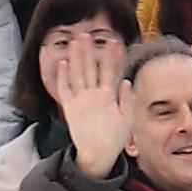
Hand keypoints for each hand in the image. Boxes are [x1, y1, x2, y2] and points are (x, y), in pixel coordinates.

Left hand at [47, 29, 133, 174]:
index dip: (112, 56)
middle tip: (87, 35)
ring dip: (75, 57)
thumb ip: (128, 99)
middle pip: (89, 68)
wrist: (95, 155)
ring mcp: (78, 101)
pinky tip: (63, 63)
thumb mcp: (128, 119)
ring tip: (75, 42)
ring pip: (76, 74)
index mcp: (108, 98)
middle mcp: (91, 96)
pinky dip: (62, 76)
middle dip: (88, 51)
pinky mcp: (69, 108)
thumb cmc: (114, 138)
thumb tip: (125, 81)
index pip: (110, 71)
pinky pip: (64, 89)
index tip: (114, 42)